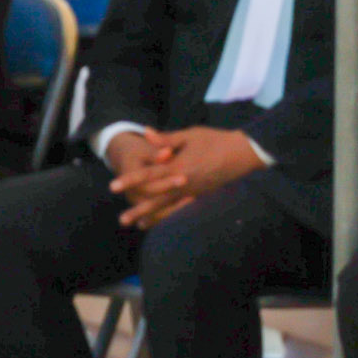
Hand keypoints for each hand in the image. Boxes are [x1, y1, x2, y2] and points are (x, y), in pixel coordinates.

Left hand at [117, 127, 264, 226]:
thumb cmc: (215, 140)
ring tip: (138, 226)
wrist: (243, 153)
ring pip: (169, 206)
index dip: (130, 180)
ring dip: (153, 216)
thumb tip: (144, 132)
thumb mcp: (189, 135)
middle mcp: (185, 183)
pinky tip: (162, 222)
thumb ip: (165, 139)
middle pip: (156, 198)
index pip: (148, 176)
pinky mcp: (202, 195)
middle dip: (139, 209)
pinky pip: (182, 208)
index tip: (113, 187)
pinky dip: (171, 215)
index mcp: (178, 166)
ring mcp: (194, 192)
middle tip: (121, 220)